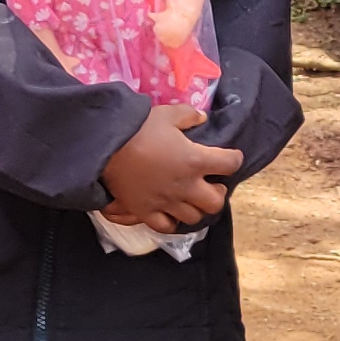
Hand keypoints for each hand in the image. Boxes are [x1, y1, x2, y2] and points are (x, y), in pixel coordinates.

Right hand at [100, 106, 241, 233]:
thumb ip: (189, 115)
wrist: (106, 146)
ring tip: (190, 198)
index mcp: (196, 160)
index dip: (233, 159)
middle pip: (216, 202)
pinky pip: (166, 226)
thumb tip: (202, 118)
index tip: (230, 157)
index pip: (231, 164)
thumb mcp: (167, 113)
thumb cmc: (139, 128)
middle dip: (217, 193)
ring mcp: (167, 202)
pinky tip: (169, 212)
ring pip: (194, 217)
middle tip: (210, 184)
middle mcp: (187, 186)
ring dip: (196, 208)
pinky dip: (171, 221)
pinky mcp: (146, 212)